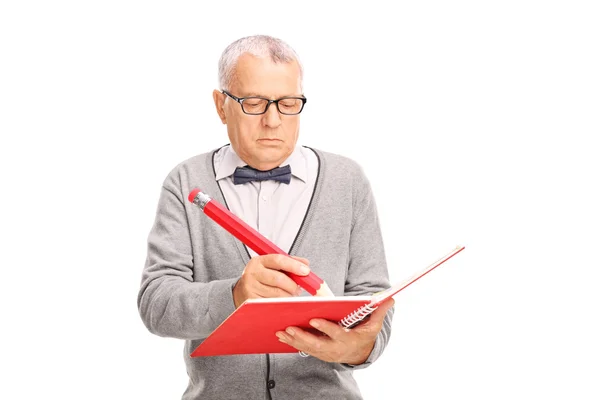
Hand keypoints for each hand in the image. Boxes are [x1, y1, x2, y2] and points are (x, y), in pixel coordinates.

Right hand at [233, 254, 309, 307]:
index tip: (306, 271)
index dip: (294, 265)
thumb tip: (305, 264)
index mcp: (258, 261)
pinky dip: (280, 304)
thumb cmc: (261, 278)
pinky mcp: (250, 302)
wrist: (241, 292)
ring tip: (288, 295)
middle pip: (279, 279)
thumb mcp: (272, 267)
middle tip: (298, 289)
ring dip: (288, 296)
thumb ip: (289, 263)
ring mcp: (250, 288)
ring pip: (277, 294)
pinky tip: (281, 302)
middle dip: (293, 285)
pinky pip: (272, 304)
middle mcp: (252, 273)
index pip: (278, 260)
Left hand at [275, 298, 394, 364]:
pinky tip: (280, 335)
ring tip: (281, 331)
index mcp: (347, 339)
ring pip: (307, 347)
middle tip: (289, 327)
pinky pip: (303, 349)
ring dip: (293, 340)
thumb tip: (391, 298)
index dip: (325, 328)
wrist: (360, 353)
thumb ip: (378, 311)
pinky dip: (292, 343)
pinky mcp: (318, 353)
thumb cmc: (364, 334)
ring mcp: (325, 352)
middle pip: (317, 344)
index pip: (335, 333)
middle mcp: (335, 348)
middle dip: (303, 336)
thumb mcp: (373, 325)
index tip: (313, 319)